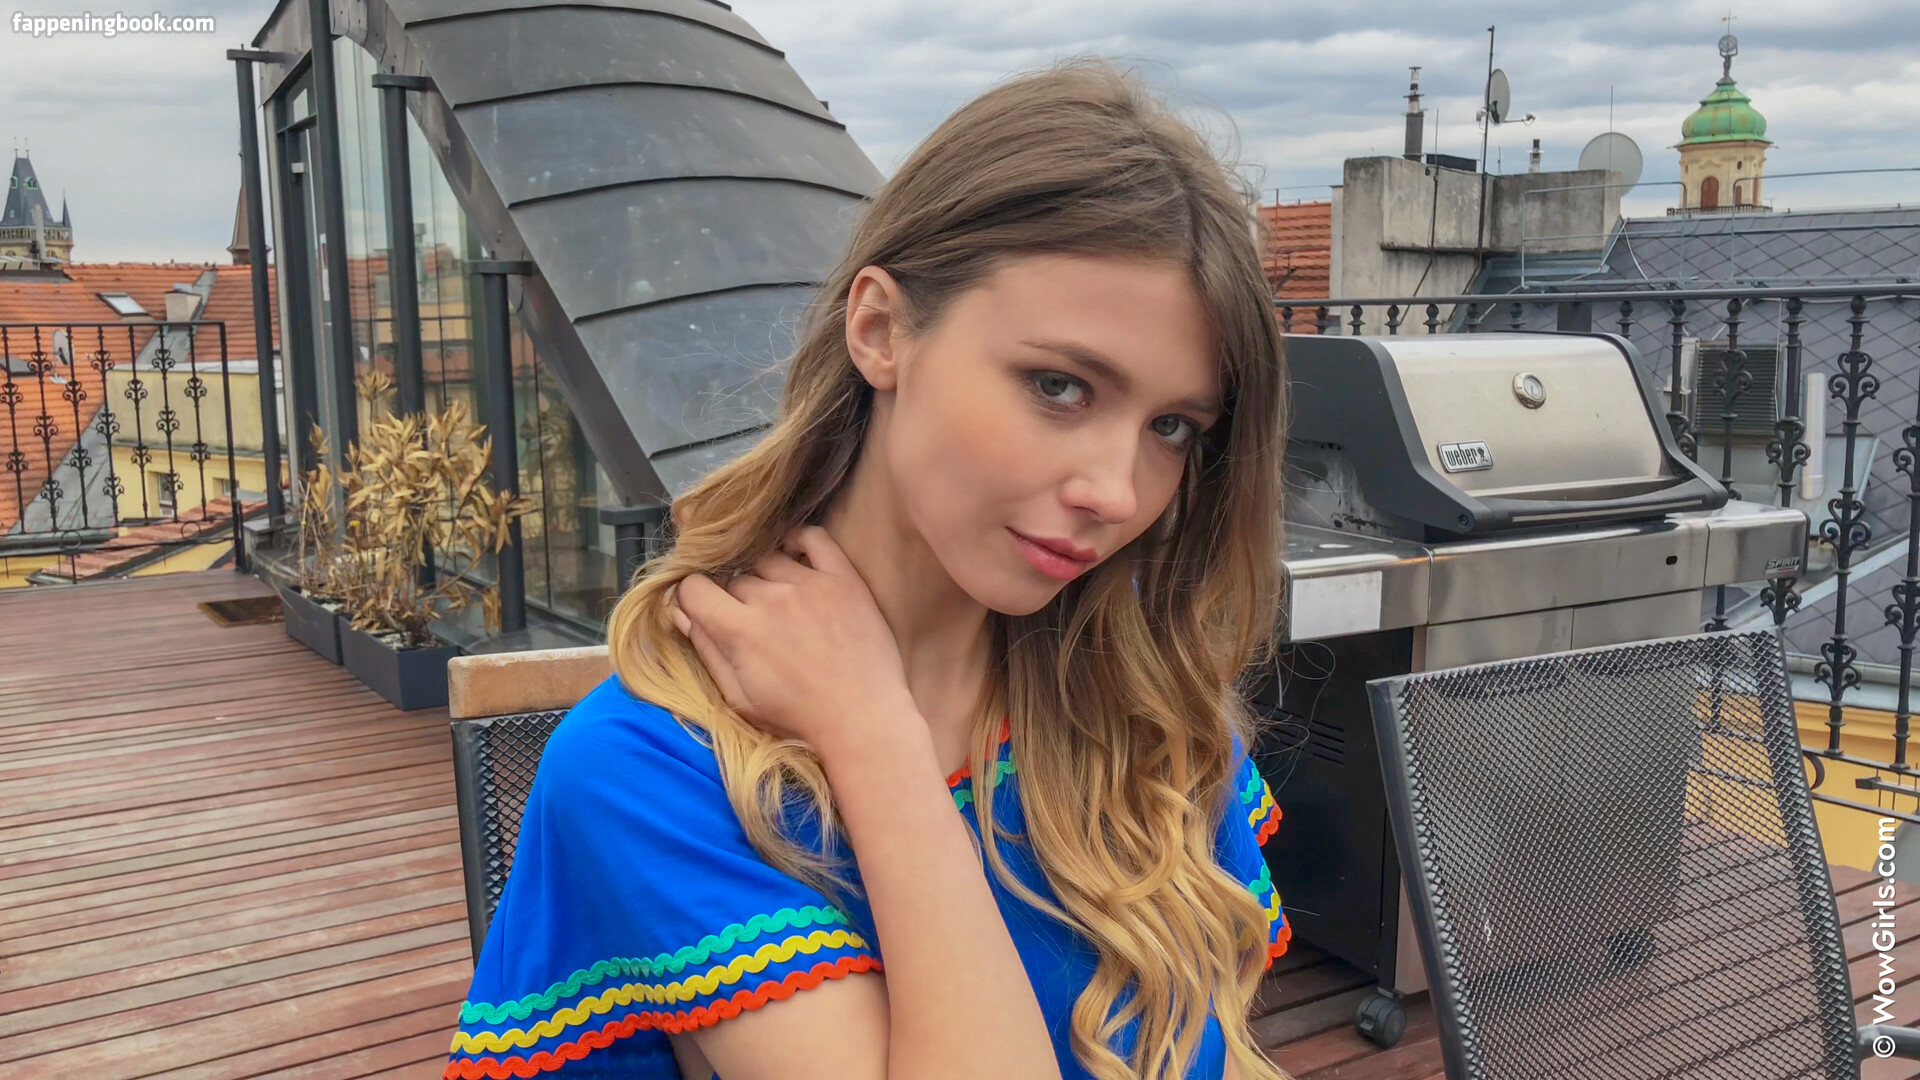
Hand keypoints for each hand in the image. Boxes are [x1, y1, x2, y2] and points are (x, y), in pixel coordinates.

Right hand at [671, 526, 918, 761]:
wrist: (861, 718)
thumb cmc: (798, 716)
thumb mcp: (738, 697)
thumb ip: (707, 651)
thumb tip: (681, 614)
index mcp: (740, 630)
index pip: (693, 587)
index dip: (693, 599)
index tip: (705, 611)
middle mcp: (771, 598)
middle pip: (734, 578)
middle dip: (735, 598)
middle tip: (754, 623)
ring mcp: (809, 584)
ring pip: (767, 558)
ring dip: (765, 575)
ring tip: (779, 602)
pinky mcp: (843, 578)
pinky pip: (814, 538)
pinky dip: (798, 539)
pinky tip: (794, 555)